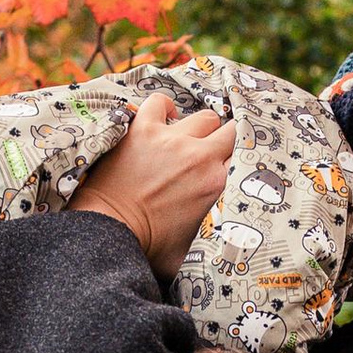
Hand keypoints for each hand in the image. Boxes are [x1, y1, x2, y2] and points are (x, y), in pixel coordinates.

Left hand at [69, 92, 234, 277]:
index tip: (235, 165)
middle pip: (232, 131)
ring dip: (199, 129)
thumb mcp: (193, 250)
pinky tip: (163, 119)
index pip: (245, 160)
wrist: (107, 231)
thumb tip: (224, 248)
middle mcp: (199, 156)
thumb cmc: (147, 247)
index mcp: (216, 184)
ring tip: (187, 141)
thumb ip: (213, 239)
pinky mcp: (143, 128)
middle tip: (215, 152)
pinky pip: (161, 102)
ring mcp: (171, 139)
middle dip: (227, 141)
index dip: (241, 161)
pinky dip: (164, 108)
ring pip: (204, 117)